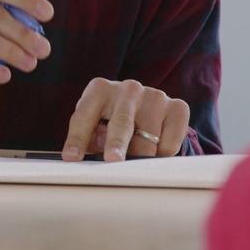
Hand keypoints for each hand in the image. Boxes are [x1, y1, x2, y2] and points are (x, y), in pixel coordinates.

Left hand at [60, 78, 189, 161]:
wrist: (146, 107)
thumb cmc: (110, 119)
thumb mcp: (94, 125)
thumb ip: (92, 138)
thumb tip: (98, 151)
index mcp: (99, 90)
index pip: (84, 116)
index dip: (77, 138)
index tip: (71, 157)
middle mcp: (128, 89)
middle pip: (121, 123)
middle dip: (117, 143)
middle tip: (113, 160)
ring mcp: (154, 96)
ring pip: (147, 139)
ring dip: (140, 156)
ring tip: (134, 159)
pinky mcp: (178, 107)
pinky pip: (169, 143)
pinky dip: (161, 154)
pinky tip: (155, 149)